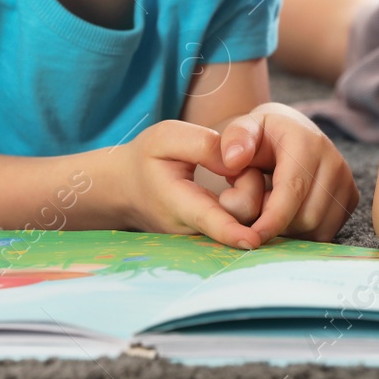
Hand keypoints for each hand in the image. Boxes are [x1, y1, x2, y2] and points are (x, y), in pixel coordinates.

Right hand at [118, 119, 269, 248]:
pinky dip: (246, 200)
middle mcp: (192, 229)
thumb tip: (240, 164)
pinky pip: (240, 222)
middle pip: (238, 216)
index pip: (208, 219)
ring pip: (243, 219)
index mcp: (177, 203)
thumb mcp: (167, 137)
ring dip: (248, 191)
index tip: (252, 241)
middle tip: (235, 163)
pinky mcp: (211, 235)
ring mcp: (201, 236)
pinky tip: (236, 183)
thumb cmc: (147, 159)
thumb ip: (205, 146)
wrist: (126, 187)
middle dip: (251, 186)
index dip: (230, 231)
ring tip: (230, 171)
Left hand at [218, 102, 358, 242]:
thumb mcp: (242, 130)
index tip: (252, 238)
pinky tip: (289, 216)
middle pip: (307, 217)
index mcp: (307, 143)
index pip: (293, 191)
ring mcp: (346, 180)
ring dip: (291, 231)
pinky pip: (327, 232)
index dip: (273, 220)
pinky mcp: (350, 198)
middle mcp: (334, 161)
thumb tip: (234, 160)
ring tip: (272, 210)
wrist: (290, 133)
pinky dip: (304, 233)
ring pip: (318, 229)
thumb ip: (233, 140)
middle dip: (279, 225)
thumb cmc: (261, 136)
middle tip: (258, 210)